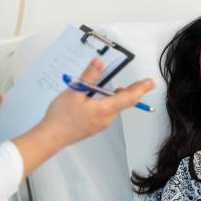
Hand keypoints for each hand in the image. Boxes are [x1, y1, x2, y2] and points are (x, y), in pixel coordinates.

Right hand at [39, 58, 154, 148]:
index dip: (141, 89)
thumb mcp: (75, 91)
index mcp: (104, 109)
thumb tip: (99, 62)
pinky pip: (108, 112)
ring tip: (120, 87)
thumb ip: (89, 76)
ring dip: (119, 97)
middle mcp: (106, 118)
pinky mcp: (95, 126)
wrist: (51, 137)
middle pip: (124, 102)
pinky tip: (101, 98)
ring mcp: (101, 124)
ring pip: (115, 107)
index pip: (129, 97)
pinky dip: (110, 103)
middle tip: (143, 83)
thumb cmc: (61, 117)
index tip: (150, 83)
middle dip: (133, 91)